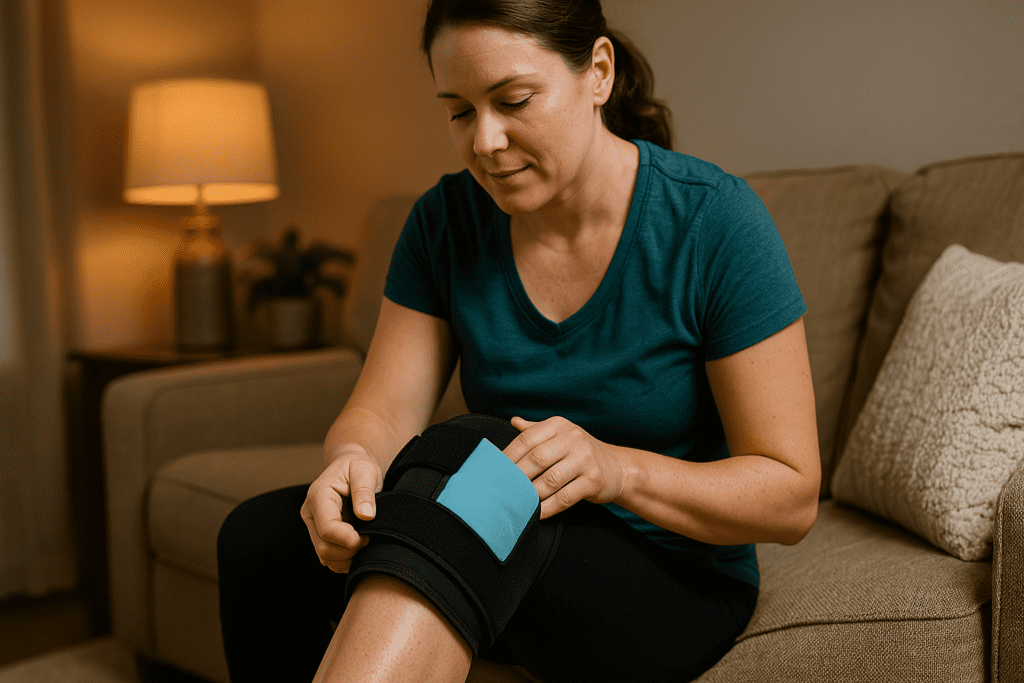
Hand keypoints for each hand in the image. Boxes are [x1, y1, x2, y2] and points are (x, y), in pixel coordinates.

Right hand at [300, 452, 382, 572]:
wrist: (351, 467)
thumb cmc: (357, 467)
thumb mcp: (365, 470)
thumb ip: (364, 491)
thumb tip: (365, 515)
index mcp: (319, 495)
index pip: (327, 529)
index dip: (349, 540)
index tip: (369, 536)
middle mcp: (311, 513)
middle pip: (324, 548)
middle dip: (350, 551)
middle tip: (370, 539)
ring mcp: (314, 526)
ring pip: (324, 557)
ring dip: (348, 558)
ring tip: (366, 542)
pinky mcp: (320, 536)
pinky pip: (328, 559)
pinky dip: (344, 560)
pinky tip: (359, 548)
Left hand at [504, 416, 628, 518]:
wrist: (616, 468)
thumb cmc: (580, 452)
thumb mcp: (561, 435)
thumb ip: (536, 430)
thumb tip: (512, 421)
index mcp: (559, 425)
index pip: (527, 439)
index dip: (508, 456)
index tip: (493, 470)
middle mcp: (573, 438)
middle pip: (537, 459)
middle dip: (517, 477)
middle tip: (502, 490)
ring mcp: (585, 459)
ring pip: (549, 480)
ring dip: (531, 494)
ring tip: (517, 503)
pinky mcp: (593, 481)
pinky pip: (565, 497)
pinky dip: (548, 507)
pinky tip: (538, 513)